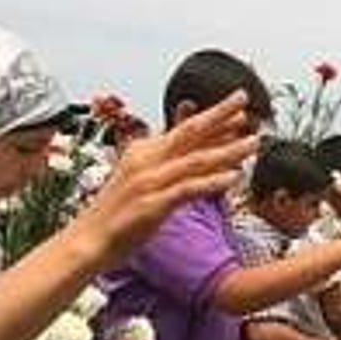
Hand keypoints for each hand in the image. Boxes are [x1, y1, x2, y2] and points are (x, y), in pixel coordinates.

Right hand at [68, 91, 260, 265]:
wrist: (88, 239)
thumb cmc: (116, 214)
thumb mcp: (139, 181)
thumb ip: (162, 166)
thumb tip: (186, 156)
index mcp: (143, 152)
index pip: (183, 130)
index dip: (212, 119)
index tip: (237, 110)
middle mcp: (146, 160)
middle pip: (190, 132)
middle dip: (219, 114)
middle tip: (244, 100)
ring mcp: (149, 181)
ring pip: (196, 159)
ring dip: (227, 150)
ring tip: (252, 143)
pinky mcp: (153, 203)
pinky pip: (188, 189)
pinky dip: (212, 182)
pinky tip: (233, 177)